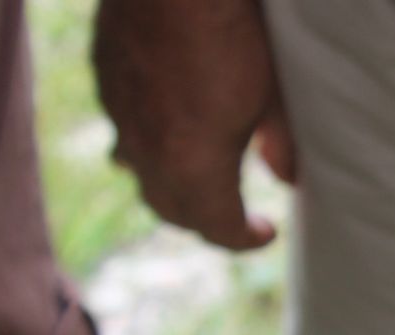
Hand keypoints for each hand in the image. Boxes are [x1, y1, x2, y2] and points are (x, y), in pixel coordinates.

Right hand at [94, 0, 294, 250]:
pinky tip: (164, 125)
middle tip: (233, 214)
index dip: (243, 238)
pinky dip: (145, 142)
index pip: (216, 227)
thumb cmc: (233, 36)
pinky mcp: (105, 79)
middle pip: (171, 209)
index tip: (265, 232)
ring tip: (195, 178)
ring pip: (138, 171)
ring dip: (167, 184)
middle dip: (204, 219)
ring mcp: (120, 114)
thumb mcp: (273, 98)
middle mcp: (148, 150)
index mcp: (194, 166)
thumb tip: (289, 178)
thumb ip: (281, 145)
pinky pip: (122, 128)